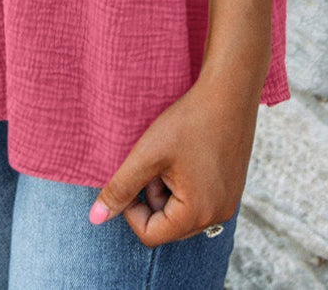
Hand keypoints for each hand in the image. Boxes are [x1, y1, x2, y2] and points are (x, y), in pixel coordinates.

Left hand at [88, 72, 260, 245]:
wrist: (229, 93)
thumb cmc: (189, 121)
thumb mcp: (148, 154)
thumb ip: (120, 188)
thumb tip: (95, 219)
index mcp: (196, 214)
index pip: (150, 234)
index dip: (132, 209)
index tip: (133, 176)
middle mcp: (217, 216)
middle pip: (167, 226)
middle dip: (153, 198)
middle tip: (156, 163)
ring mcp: (228, 204)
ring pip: (182, 213)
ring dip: (168, 191)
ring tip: (172, 157)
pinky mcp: (232, 190)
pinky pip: (199, 201)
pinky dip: (185, 185)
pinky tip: (187, 155)